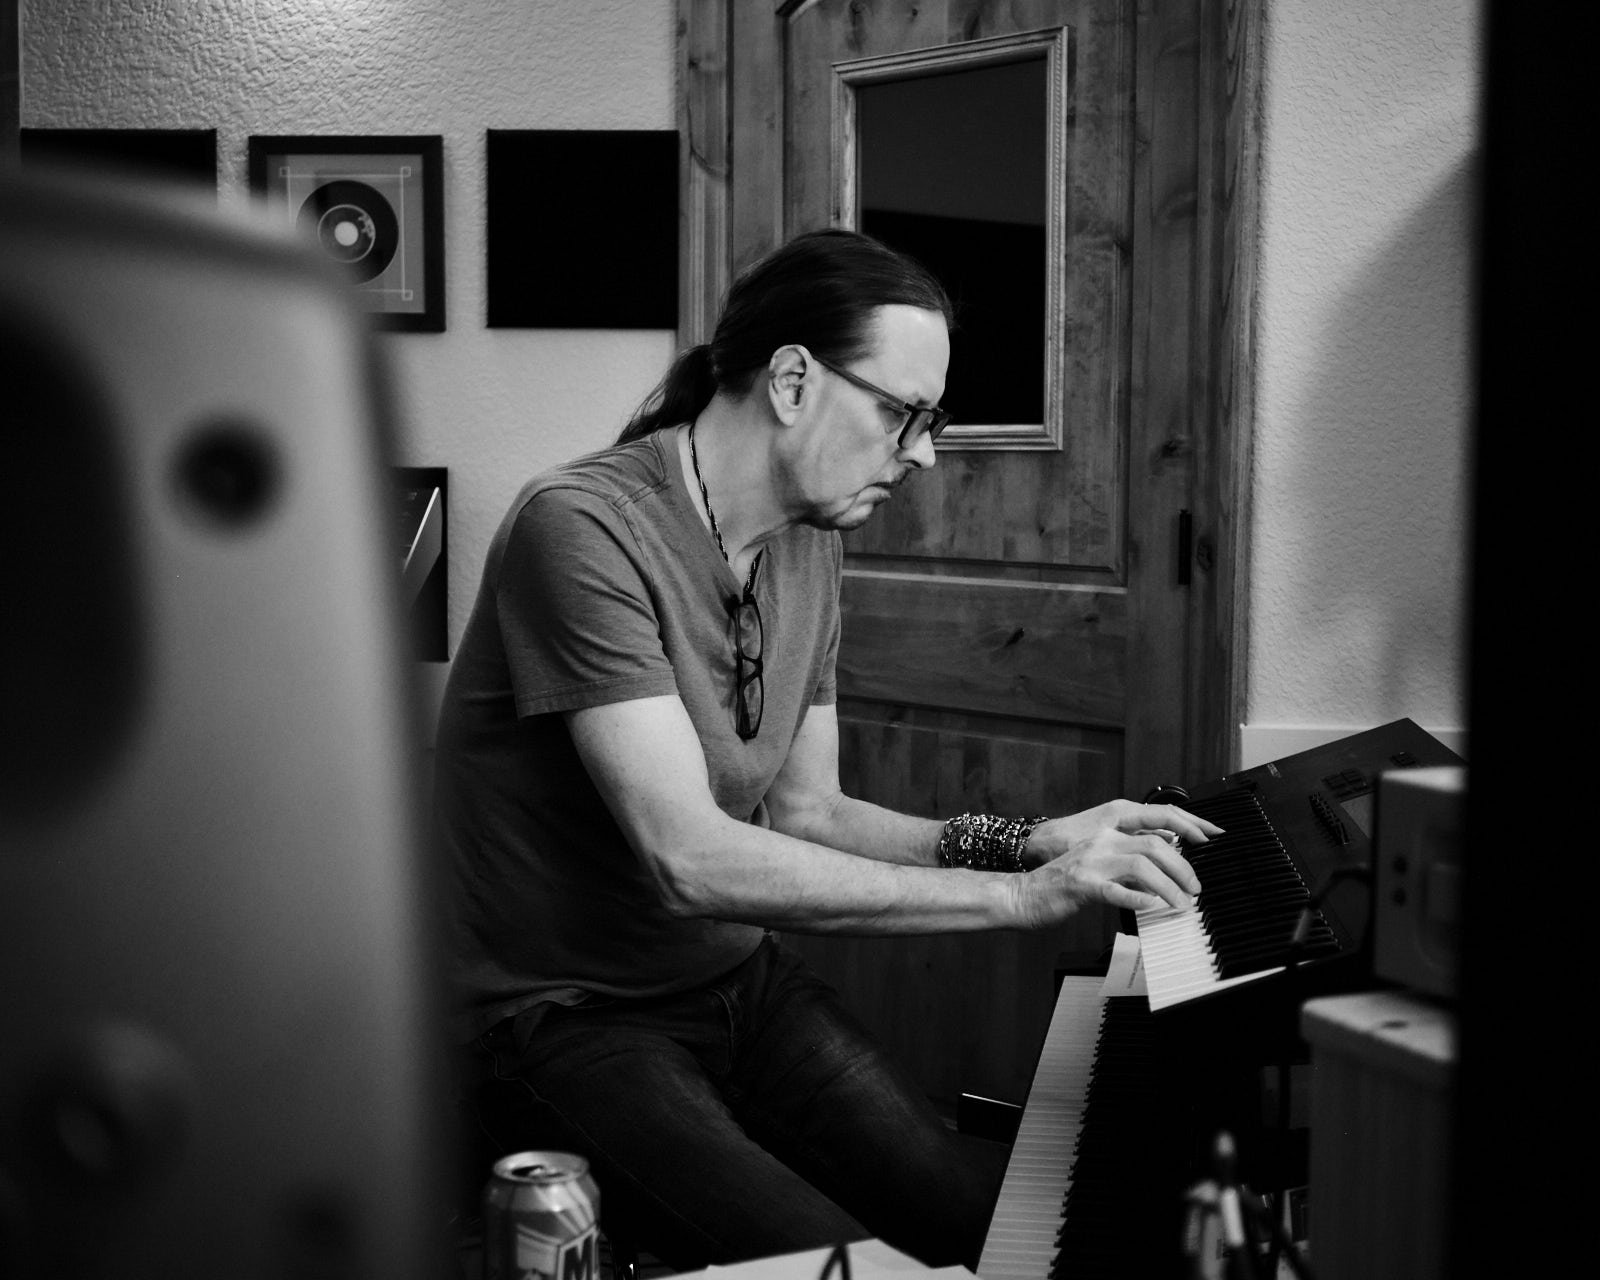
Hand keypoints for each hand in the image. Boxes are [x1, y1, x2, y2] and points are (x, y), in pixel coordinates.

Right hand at [1008, 800, 1218, 927]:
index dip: (1184, 834)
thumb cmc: (1060, 886)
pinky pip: (1115, 891)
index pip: (1153, 829)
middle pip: (1153, 847)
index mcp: (1106, 836)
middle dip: (1182, 868)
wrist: (1022, 895)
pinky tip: (1150, 907)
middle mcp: (1100, 843)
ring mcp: (1090, 863)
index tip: (1208, 840)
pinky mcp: (1081, 886)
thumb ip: (1125, 865)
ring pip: (1140, 866)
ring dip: (1167, 887)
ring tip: (1180, 904)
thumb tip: (1160, 875)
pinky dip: (1137, 899)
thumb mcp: (1097, 867)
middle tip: (1194, 890)